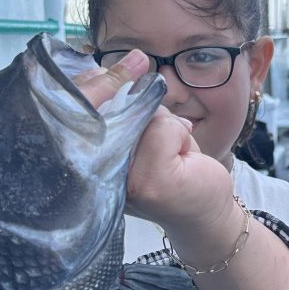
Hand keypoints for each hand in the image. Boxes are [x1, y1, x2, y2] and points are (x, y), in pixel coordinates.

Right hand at [74, 51, 233, 232]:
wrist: (204, 216)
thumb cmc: (176, 173)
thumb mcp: (146, 134)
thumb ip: (131, 112)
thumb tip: (133, 73)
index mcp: (89, 161)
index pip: (84, 108)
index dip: (102, 87)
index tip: (114, 83)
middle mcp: (96, 174)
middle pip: (117, 107)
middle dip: (146, 114)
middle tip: (166, 144)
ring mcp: (121, 179)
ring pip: (143, 115)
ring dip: (166, 126)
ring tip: (172, 152)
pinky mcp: (147, 180)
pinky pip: (164, 127)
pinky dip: (180, 134)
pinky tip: (183, 158)